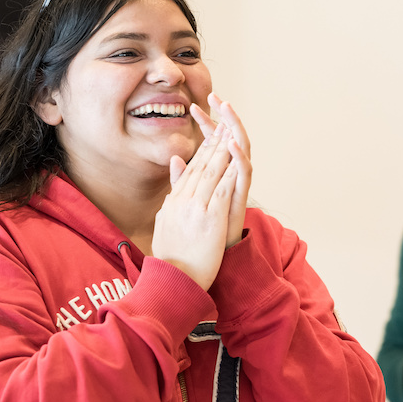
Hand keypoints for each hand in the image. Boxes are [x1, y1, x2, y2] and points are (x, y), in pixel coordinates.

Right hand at [151, 120, 237, 289]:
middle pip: (201, 165)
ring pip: (212, 172)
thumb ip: (172, 195)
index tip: (211, 134)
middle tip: (223, 121)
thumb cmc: (171, 256)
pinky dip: (230, 172)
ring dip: (223, 150)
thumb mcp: (165, 221)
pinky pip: (222, 189)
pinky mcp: (210, 218)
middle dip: (214, 142)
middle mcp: (184, 201)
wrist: (173, 280)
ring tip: (231, 132)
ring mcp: (197, 208)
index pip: (190, 170)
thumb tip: (174, 171)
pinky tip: (236, 158)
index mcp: (174, 202)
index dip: (203, 150)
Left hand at [191, 93, 250, 247]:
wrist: (210, 258)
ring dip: (234, 127)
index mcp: (216, 175)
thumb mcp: (188, 200)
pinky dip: (238, 156)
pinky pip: (243, 172)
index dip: (204, 123)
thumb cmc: (201, 231)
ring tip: (227, 108)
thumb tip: (175, 159)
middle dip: (222, 116)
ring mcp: (237, 184)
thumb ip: (182, 179)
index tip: (193, 105)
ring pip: (240, 149)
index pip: (211, 142)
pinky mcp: (242, 196)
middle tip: (215, 94)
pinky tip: (230, 142)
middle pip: (227, 139)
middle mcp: (229, 176)